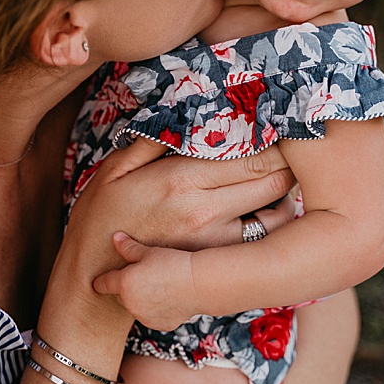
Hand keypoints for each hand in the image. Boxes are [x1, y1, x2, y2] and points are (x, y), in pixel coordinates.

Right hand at [66, 138, 295, 277]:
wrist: (95, 271)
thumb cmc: (101, 216)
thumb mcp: (115, 168)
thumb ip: (152, 140)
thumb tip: (182, 112)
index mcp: (181, 180)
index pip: (253, 154)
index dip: (274, 138)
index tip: (275, 126)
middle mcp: (206, 210)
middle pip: (274, 179)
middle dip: (287, 161)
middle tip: (288, 147)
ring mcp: (216, 239)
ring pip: (278, 212)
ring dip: (284, 192)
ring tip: (278, 177)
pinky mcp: (219, 260)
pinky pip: (263, 237)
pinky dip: (271, 219)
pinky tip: (262, 207)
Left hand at [92, 233, 201, 329]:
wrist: (200, 284)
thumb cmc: (174, 264)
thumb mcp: (149, 252)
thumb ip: (128, 248)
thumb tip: (115, 238)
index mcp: (124, 284)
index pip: (102, 284)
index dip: (101, 281)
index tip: (100, 281)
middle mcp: (130, 303)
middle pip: (120, 296)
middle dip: (127, 289)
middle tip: (143, 278)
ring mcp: (144, 316)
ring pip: (135, 307)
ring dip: (141, 301)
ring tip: (159, 287)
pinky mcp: (158, 325)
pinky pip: (151, 317)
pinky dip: (155, 311)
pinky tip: (168, 299)